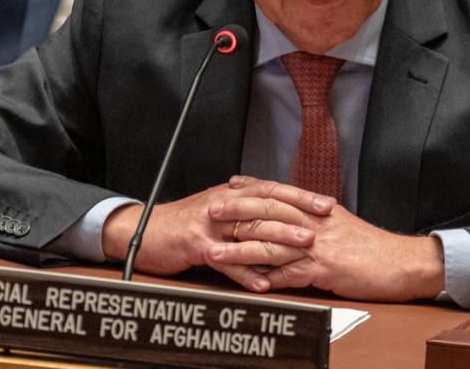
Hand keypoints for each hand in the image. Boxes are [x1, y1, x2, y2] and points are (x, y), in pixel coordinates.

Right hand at [100, 177, 326, 282]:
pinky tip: (264, 282)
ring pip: (249, 229)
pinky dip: (246, 272)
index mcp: (231, 193)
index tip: (327, 203)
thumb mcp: (216, 207)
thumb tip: (277, 208)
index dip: (300, 195)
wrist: (142, 230)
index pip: (271, 188)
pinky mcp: (196, 245)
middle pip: (265, 204)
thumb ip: (243, 206)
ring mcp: (210, 224)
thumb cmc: (183, 223)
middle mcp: (223, 203)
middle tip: (321, 224)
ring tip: (303, 249)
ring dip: (278, 239)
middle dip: (296, 213)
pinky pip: (226, 260)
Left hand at [205, 176, 445, 302]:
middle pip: (269, 213)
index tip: (230, 185)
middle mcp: (315, 223)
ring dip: (240, 250)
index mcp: (319, 210)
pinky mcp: (324, 270)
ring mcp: (319, 246)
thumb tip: (295, 219)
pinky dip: (267, 279)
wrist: (402, 262)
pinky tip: (249, 283)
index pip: (280, 193)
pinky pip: (290, 275)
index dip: (254, 189)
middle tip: (210, 211)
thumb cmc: (373, 248)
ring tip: (215, 253)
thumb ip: (317, 221)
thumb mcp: (343, 226)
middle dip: (237, 213)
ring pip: (271, 244)